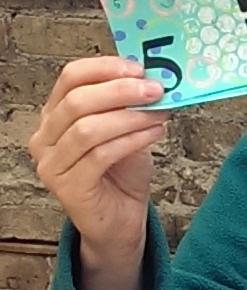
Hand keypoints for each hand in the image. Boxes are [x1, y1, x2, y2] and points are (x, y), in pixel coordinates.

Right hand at [29, 57, 169, 289]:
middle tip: (155, 89)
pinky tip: (154, 133)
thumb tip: (154, 78)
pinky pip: (100, 155)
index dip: (104, 68)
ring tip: (160, 113)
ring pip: (88, 129)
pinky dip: (131, 140)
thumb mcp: (126, 131)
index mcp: (54, 116)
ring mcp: (51, 164)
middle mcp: (44, 137)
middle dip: (121, 91)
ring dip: (130, 117)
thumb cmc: (122, 175)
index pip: (69, 78)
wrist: (121, 221)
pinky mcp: (67, 187)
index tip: (138, 67)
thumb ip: (130, 107)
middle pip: (77, 101)